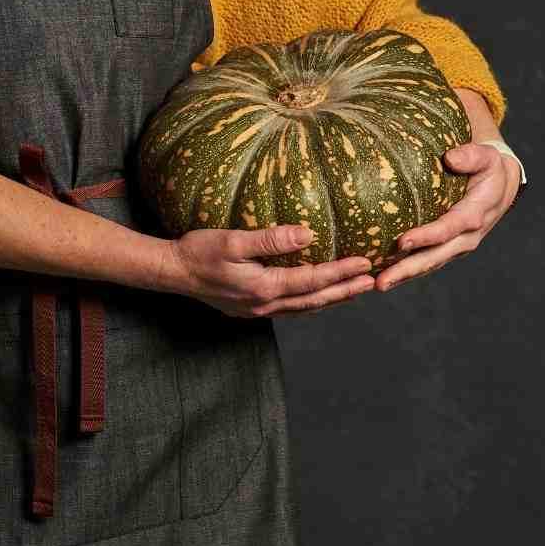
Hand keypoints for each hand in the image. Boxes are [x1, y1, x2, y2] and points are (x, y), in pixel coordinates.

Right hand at [164, 225, 375, 317]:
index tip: (365, 262)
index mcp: (264, 288)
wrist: (173, 271)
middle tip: (373, 281)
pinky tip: (316, 293)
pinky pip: (291, 308)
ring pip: (305, 308)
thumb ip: (271, 239)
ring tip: (353, 288)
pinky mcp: (251, 308)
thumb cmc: (199, 251)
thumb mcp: (233, 240)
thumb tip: (308, 234)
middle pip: (315, 299)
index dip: (341, 272)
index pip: (313, 280)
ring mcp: (258, 311)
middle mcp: (266, 305)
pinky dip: (310, 301)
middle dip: (345, 290)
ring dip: (331, 298)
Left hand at [374, 143, 521, 292]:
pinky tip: (385, 274)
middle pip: (435, 256)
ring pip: (430, 264)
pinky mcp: (448, 247)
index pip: (448, 229)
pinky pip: (428, 260)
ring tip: (379, 284)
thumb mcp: (486, 157)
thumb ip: (471, 156)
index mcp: (474, 215)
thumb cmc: (488, 168)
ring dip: (405, 276)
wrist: (499, 185)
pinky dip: (408, 270)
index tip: (401, 242)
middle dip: (408, 269)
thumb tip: (450, 158)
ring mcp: (457, 245)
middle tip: (381, 281)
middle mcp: (466, 236)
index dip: (426, 237)